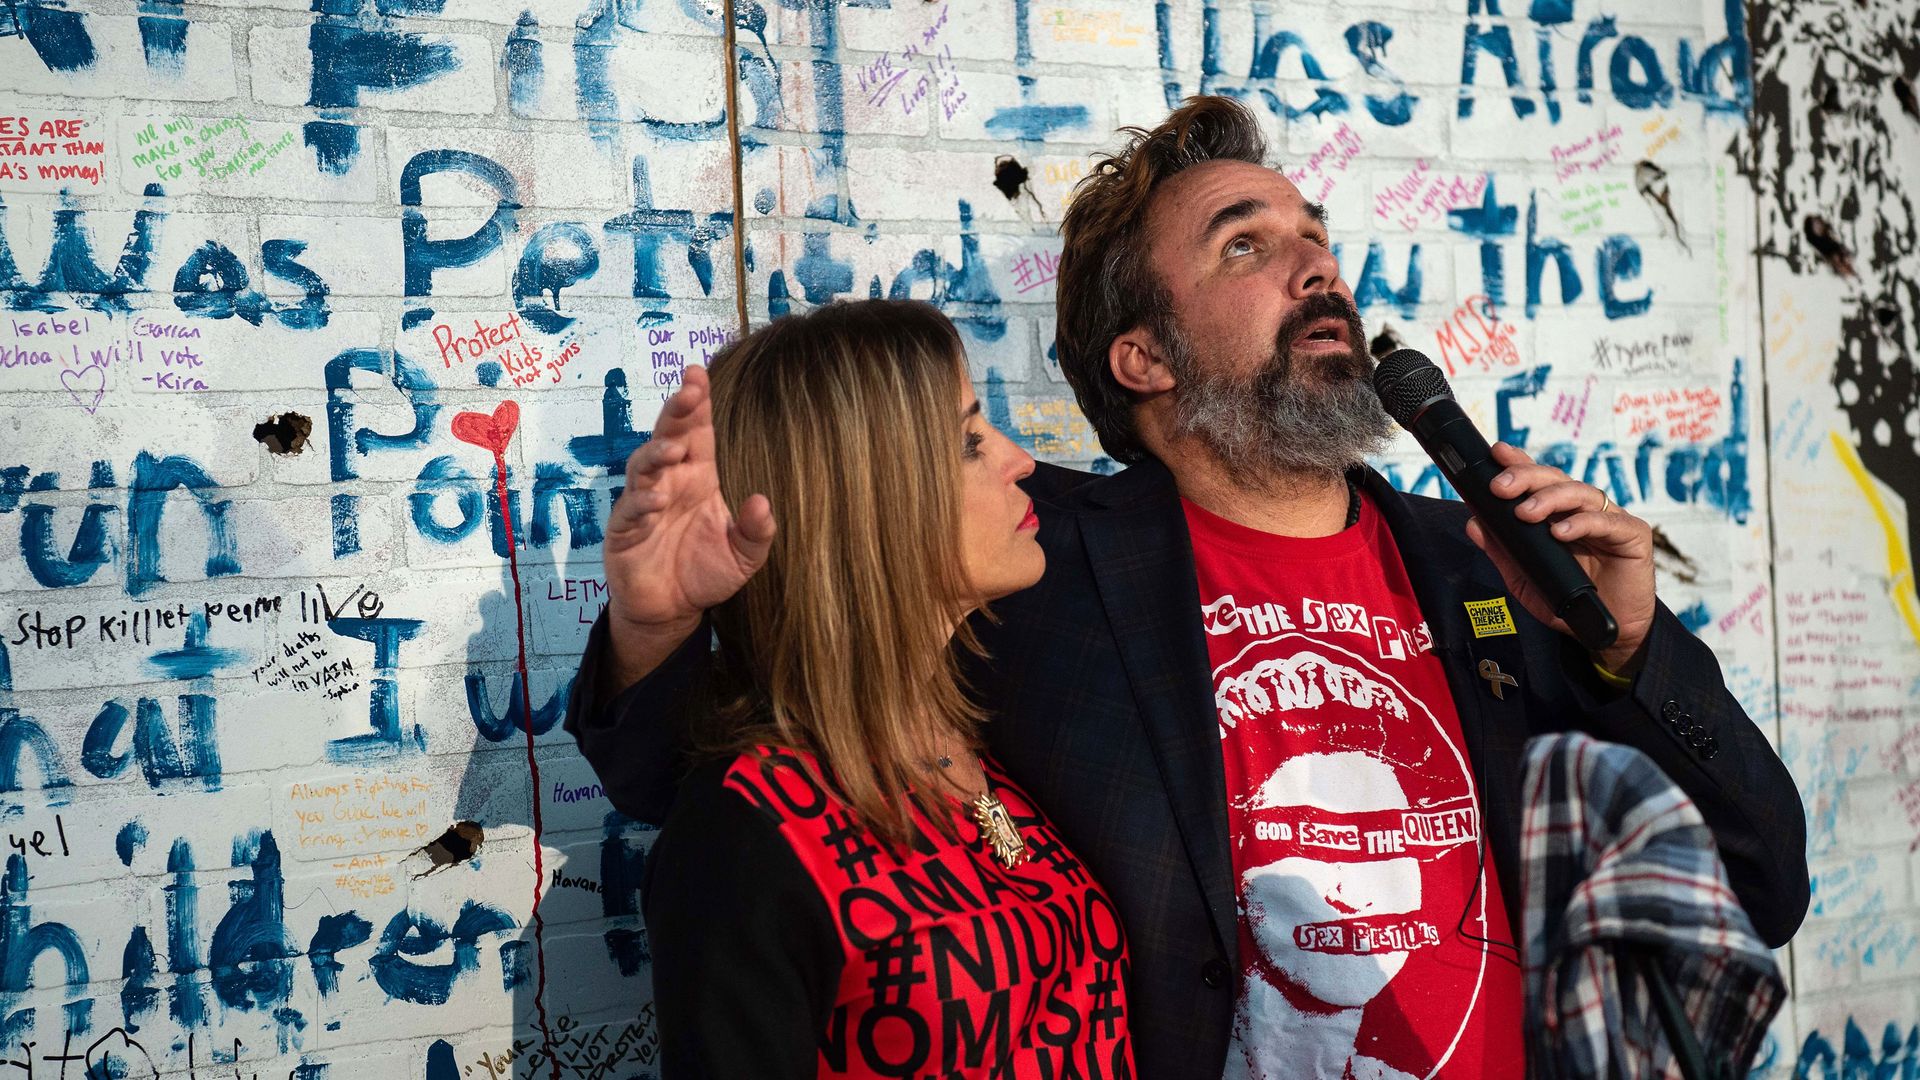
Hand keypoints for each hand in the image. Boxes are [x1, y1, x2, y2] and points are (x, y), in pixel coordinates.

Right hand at [602, 366, 774, 662]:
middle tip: (689, 391)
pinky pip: (631, 508)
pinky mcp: (625, 528)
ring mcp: (644, 500)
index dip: (698, 401)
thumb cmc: (706, 571)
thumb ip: (757, 532)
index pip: (699, 430)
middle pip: (670, 434)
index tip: (700, 373)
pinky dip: (643, 501)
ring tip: (675, 450)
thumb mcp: (744, 556)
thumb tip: (763, 502)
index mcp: (700, 475)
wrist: (672, 610)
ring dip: (658, 453)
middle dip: (677, 411)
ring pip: (645, 464)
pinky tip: (657, 499)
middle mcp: (671, 479)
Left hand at [1464, 442, 1655, 672]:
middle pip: (1556, 479)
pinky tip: (1560, 532)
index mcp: (1557, 513)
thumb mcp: (1523, 577)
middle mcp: (1582, 510)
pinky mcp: (1632, 535)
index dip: (1519, 463)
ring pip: (1579, 493)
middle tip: (1500, 487)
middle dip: (1526, 478)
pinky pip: (1606, 522)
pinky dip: (1581, 524)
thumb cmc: (1566, 598)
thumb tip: (1473, 523)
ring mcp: (1609, 519)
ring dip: (1549, 499)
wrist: (1605, 630)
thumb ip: (1501, 550)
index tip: (1496, 453)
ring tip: (1524, 513)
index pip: (1538, 480)